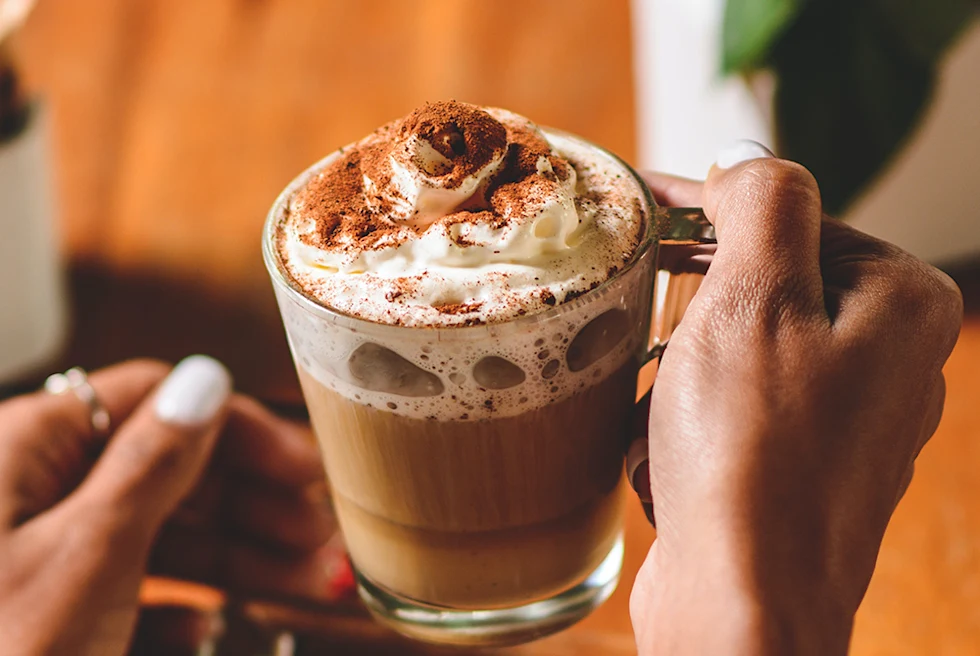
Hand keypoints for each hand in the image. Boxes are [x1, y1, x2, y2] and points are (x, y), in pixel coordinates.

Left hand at [0, 357, 335, 655]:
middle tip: (314, 535)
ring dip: (232, 554)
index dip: (238, 429)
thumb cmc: (2, 655)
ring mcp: (32, 556)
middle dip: (247, 501)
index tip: (305, 468)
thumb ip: (153, 461)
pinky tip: (203, 629)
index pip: (153, 402)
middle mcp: (26, 492)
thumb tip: (205, 378)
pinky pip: (121, 587)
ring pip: (151, 530)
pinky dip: (173, 604)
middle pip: (162, 468)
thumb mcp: (90, 557)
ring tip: (300, 582)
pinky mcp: (40, 611)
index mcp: (23, 451)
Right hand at [627, 143, 962, 654]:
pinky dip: (689, 421)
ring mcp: (847, 420)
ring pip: (738, 349)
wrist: (743, 605)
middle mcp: (889, 360)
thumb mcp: (753, 299)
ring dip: (681, 370)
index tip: (639, 200)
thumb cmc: (752, 456)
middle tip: (631, 299)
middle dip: (689, 304)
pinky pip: (734, 410)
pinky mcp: (802, 467)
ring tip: (659, 411)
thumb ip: (762, 205)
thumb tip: (747, 158)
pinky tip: (667, 455)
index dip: (707, 206)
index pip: (792, 216)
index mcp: (899, 303)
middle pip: (764, 285)